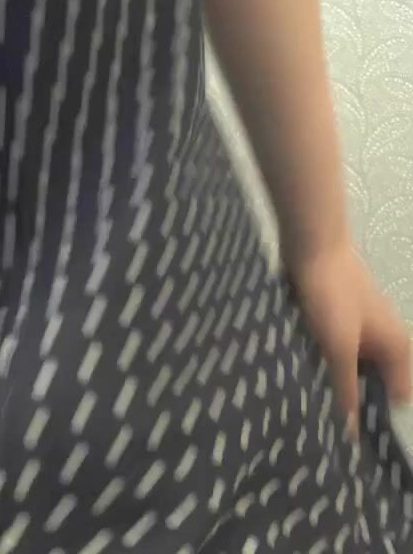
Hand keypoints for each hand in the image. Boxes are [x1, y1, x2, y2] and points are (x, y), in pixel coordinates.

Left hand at [291, 242, 411, 436]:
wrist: (310, 245)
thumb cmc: (332, 295)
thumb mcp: (338, 347)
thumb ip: (344, 388)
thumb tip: (350, 433)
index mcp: (396, 349)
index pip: (397, 399)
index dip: (376, 421)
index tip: (348, 444)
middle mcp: (381, 342)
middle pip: (369, 386)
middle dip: (348, 404)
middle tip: (319, 431)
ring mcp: (356, 331)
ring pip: (345, 370)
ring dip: (328, 384)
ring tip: (303, 410)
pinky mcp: (331, 322)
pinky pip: (327, 353)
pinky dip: (316, 365)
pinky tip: (293, 379)